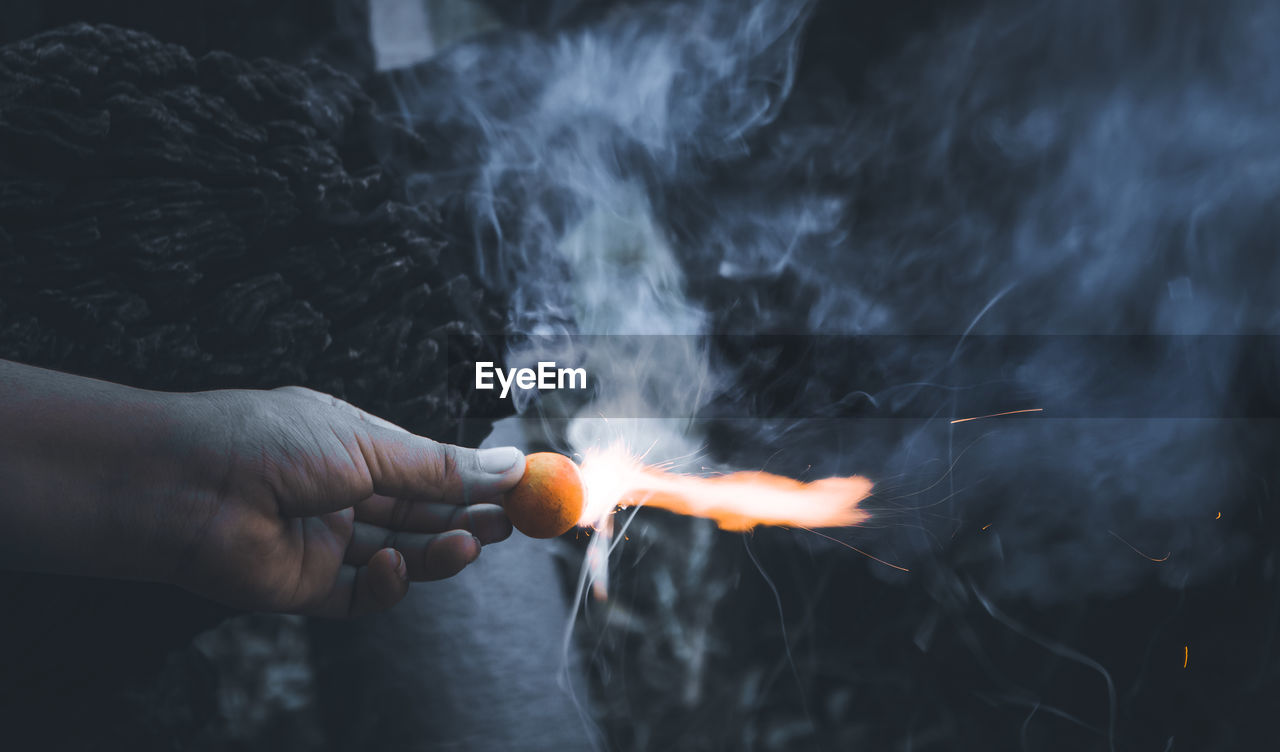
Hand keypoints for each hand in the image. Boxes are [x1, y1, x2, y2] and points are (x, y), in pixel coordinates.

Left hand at [167, 386, 524, 616]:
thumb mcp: (368, 444)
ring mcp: (320, 540)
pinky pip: (359, 595)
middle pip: (418, 513)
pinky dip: (386, 586)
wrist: (185, 485)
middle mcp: (337, 491)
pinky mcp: (301, 586)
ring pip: (397, 554)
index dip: (472, 478)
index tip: (522, 487)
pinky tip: (394, 565)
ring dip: (439, 552)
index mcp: (349, 443)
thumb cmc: (270, 442)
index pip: (424, 466)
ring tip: (474, 543)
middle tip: (513, 523)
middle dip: (467, 517)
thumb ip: (439, 466)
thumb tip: (509, 466)